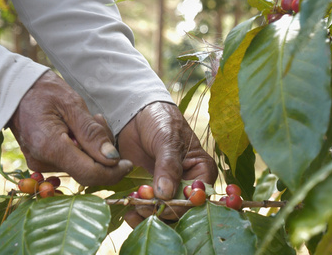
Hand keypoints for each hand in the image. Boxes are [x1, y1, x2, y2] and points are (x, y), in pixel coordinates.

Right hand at [9, 70, 132, 185]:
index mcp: (50, 147)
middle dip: (103, 153)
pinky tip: (79, 130)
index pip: (89, 174)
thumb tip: (112, 159)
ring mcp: (41, 165)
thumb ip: (92, 133)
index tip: (129, 163)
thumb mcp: (73, 105)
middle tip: (100, 122)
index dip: (113, 172)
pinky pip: (72, 162)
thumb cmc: (44, 92)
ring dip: (94, 148)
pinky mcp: (44, 163)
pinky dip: (83, 149)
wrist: (14, 91)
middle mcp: (43, 162)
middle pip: (88, 171)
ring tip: (89, 120)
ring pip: (82, 166)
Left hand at [118, 102, 217, 226]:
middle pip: (181, 210)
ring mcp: (170, 190)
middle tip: (141, 206)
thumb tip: (166, 194)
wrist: (137, 115)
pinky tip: (129, 210)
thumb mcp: (167, 139)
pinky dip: (139, 214)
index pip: (197, 197)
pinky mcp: (152, 193)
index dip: (181, 204)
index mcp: (202, 172)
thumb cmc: (160, 121)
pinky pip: (149, 209)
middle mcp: (189, 185)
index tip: (161, 202)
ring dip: (148, 216)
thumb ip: (168, 166)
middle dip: (161, 211)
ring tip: (132, 208)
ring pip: (164, 214)